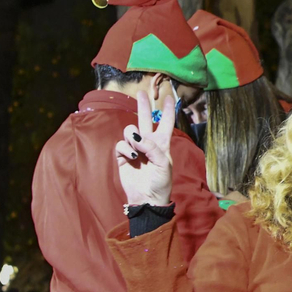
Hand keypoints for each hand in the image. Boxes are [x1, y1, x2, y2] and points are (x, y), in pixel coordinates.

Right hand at [114, 90, 176, 206]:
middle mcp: (148, 143)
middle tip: (141, 93)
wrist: (147, 198)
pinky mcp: (123, 156)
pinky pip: (121, 143)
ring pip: (130, 129)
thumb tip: (137, 136)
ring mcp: (134, 148)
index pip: (166, 123)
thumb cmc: (160, 182)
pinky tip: (131, 156)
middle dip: (143, 105)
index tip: (170, 97)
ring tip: (137, 148)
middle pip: (145, 119)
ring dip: (133, 134)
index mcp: (162, 143)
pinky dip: (125, 147)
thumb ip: (153, 147)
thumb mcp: (163, 164)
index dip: (169, 110)